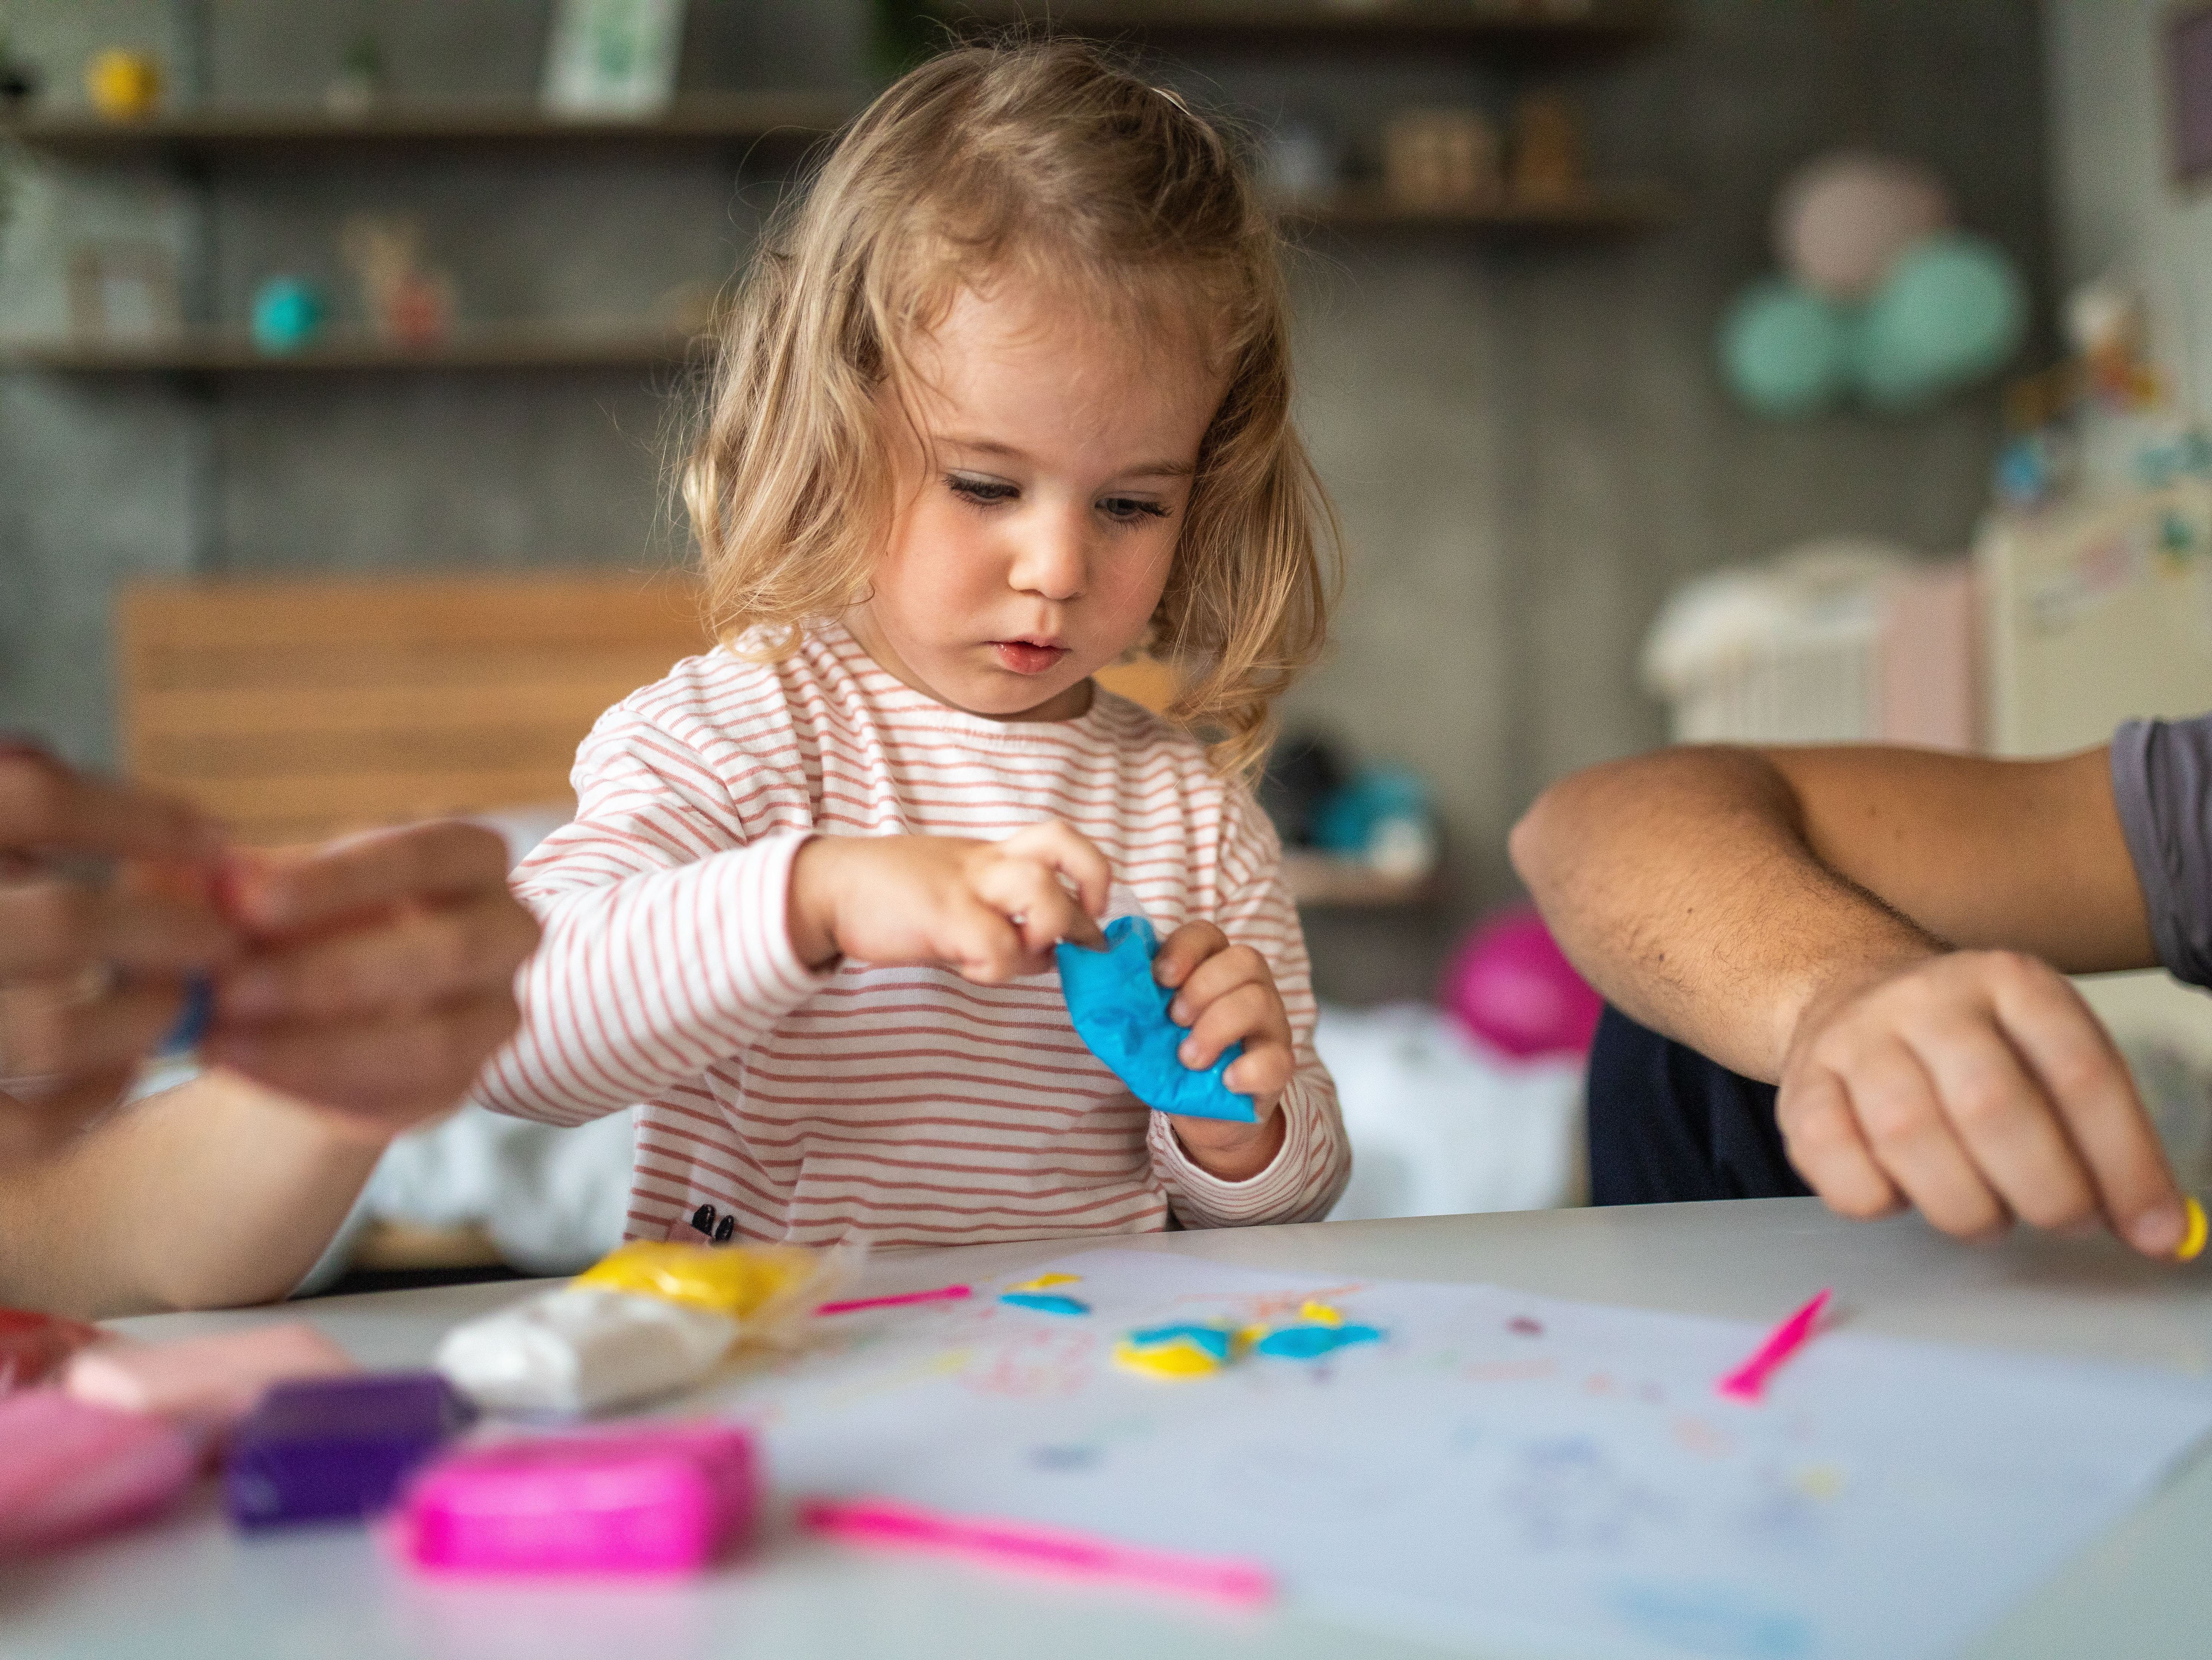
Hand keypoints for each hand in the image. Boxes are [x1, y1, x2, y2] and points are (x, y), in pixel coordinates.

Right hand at [0, 745, 234, 1160]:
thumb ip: (26, 804)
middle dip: (165, 932)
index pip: (29, 799)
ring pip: (53, 1034)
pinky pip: (28, 1128)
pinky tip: (122, 1070)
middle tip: (224, 941)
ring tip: (178, 1004)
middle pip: (63, 925)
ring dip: (144, 1017)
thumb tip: (133, 809)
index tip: (218, 837)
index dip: (138, 817)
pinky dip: (94, 1098)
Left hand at [198, 821, 540, 1141]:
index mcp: (470, 859)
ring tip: (217, 1042)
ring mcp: (494, 1015)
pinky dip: (317, 1087)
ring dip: (320, 1045)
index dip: (342, 879)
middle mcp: (506, 932)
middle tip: (225, 988)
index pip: (431, 855)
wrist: (306, 1008)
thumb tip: (182, 883)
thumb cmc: (292, 922)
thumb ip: (225, 884)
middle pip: (449, 950)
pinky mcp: (462, 1085)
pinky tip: (243, 1070)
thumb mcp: (257, 890)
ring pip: (435, 1041)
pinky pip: (407, 1098)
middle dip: (330, 973)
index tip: (243, 900)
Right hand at [788, 823, 1108, 981]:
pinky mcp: (942, 916)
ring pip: (1041, 890)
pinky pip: (997, 945)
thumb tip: (1046, 954)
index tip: (1091, 908)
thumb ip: (1000, 913)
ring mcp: (965, 885)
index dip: (1090, 871)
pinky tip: (972, 970)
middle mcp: (986, 861)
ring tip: (1025, 954)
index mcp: (991, 853)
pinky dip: (998, 968)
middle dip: (1090, 894)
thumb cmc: (892, 896)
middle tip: (1081, 935)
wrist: (828, 888)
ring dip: (1048, 931)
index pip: (1059, 839)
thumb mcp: (954, 890)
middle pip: (1065, 847)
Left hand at [1151, 921, 1290, 1180]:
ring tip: (1189, 1058)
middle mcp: (1250, 988)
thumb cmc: (1175, 1061)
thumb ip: (1132, 1008)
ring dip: (1217, 1027)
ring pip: (1259, 1001)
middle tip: (1174, 1021)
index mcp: (1214, 969)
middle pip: (1243, 959)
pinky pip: (1277, 1059)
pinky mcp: (1280, 1066)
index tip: (1159, 978)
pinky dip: (1247, 1069)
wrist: (1206, 1115)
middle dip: (1202, 987)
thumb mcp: (1149, 1031)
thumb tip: (1096, 989)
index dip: (1184, 948)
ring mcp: (1270, 1025)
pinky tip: (1225, 1081)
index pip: (1207, 934)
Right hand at [1776, 948, 2188, 1256]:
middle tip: (2062, 1220)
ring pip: (1909, 1136)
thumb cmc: (1972, 1050)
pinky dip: (1879, 1201)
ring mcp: (1854, 1039)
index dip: (2126, 1163)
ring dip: (1965, 1206)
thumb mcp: (2046, 1057)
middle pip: (1991, 1104)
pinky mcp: (1799, 1087)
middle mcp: (1927, 999)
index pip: (2081, 1074)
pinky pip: (1835, 1164)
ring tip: (1987, 1214)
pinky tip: (1904, 1193)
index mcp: (2010, 982)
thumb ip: (2102, 1136)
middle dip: (2044, 1190)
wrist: (1854, 998)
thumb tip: (2160, 1233)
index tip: (2154, 1231)